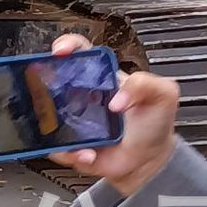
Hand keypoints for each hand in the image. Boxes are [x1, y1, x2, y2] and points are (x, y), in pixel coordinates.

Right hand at [46, 32, 178, 195]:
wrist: (149, 160)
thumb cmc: (154, 124)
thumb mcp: (163, 94)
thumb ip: (145, 83)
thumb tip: (117, 98)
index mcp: (101, 78)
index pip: (80, 53)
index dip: (67, 46)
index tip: (61, 50)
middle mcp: (81, 97)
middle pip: (52, 81)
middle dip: (43, 82)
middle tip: (50, 93)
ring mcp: (71, 121)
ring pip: (48, 117)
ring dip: (55, 126)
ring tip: (80, 138)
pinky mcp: (69, 145)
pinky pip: (57, 148)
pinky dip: (70, 152)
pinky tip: (88, 153)